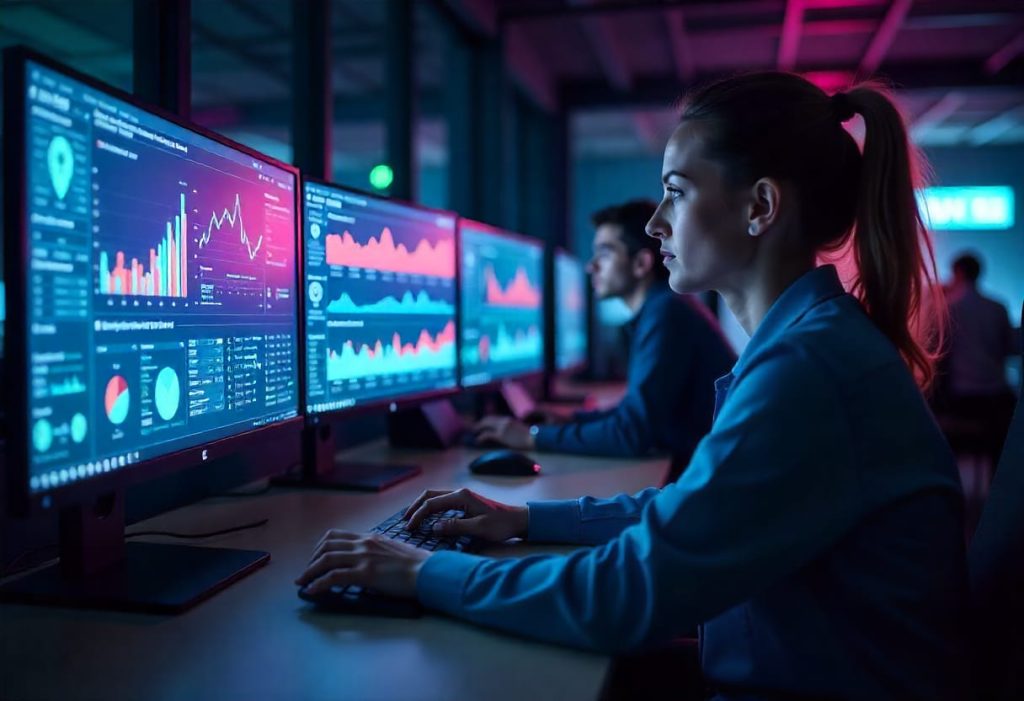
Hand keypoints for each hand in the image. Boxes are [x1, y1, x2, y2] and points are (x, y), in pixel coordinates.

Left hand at [294, 531, 430, 597]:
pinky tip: (313, 590)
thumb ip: (375, 552)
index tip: (315, 558)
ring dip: (310, 571)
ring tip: (303, 582)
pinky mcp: (365, 573)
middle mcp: (364, 544)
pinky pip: (334, 576)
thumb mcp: (391, 550)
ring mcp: (363, 557)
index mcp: (370, 538)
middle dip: (312, 559)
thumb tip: (365, 562)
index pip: (337, 536)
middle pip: (327, 546)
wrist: (427, 571)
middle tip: (307, 572)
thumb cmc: (415, 564)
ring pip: (326, 559)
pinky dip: (319, 583)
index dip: (320, 547)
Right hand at [403, 487, 527, 541]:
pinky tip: (428, 519)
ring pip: (435, 497)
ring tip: (412, 519)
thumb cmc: (501, 524)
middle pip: (430, 495)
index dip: (418, 515)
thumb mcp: (479, 528)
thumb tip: (433, 528)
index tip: (409, 528)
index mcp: (461, 496)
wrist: (519, 520)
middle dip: (415, 507)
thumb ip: (455, 527)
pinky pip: (442, 503)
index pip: (432, 503)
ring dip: (422, 507)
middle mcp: (460, 493)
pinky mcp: (465, 503)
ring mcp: (462, 497)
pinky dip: (431, 509)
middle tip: (405, 521)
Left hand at [472, 416, 534, 448]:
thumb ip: (511, 430)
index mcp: (508, 419)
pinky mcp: (501, 435)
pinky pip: (486, 434)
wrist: (534, 438)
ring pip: (485, 425)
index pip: (493, 418)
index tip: (481, 426)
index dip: (485, 421)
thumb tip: (506, 435)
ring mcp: (502, 427)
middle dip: (479, 423)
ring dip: (478, 429)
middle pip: (487, 419)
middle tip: (474, 429)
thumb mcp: (519, 430)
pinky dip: (480, 437)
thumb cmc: (530, 437)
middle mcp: (504, 420)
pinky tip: (477, 441)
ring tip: (473, 434)